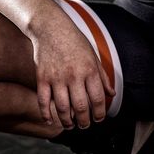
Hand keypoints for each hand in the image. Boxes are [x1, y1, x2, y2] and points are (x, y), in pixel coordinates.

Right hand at [31, 15, 115, 129]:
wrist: (51, 27)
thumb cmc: (75, 41)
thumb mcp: (93, 55)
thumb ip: (102, 76)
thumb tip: (112, 94)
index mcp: (90, 70)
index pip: (98, 99)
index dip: (100, 113)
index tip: (99, 119)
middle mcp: (74, 75)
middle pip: (81, 107)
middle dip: (84, 122)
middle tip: (84, 126)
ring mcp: (57, 77)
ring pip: (62, 108)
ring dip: (67, 122)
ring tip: (70, 125)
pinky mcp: (42, 77)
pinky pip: (43, 101)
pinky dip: (46, 114)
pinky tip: (50, 121)